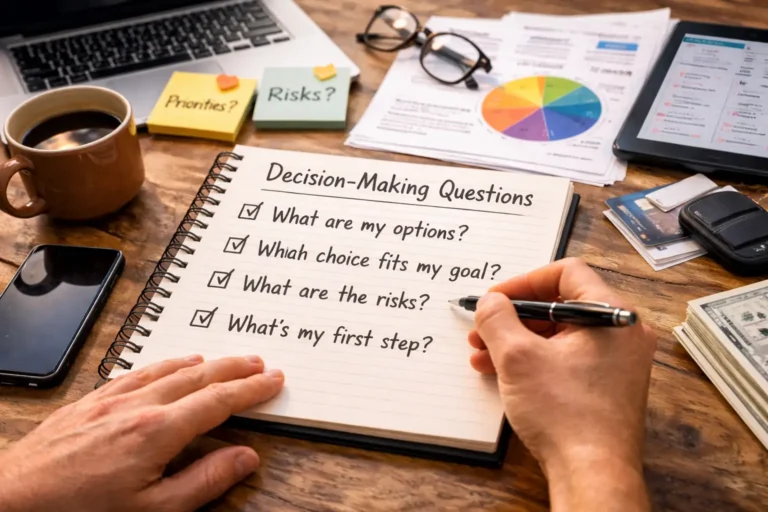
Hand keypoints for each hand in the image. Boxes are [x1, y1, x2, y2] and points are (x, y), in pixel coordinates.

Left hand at [0, 355, 283, 511]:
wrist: (11, 500)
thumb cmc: (79, 511)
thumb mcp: (153, 511)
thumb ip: (204, 481)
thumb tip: (245, 458)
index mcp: (158, 431)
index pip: (219, 401)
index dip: (251, 389)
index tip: (273, 380)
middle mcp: (137, 405)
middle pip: (199, 376)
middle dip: (234, 368)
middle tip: (259, 362)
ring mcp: (111, 398)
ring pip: (169, 368)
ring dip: (203, 362)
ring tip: (223, 360)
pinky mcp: (90, 401)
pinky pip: (137, 370)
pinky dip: (164, 364)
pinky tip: (168, 365)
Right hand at [468, 258, 655, 511]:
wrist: (592, 473)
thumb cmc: (568, 417)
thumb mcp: (518, 357)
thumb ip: (497, 318)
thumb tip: (491, 302)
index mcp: (612, 314)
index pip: (567, 273)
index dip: (524, 282)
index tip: (497, 298)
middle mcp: (622, 333)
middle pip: (560, 304)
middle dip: (514, 316)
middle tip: (485, 326)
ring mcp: (616, 361)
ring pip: (560, 333)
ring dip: (518, 339)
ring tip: (483, 353)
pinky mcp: (606, 384)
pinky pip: (566, 357)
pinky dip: (534, 359)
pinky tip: (501, 371)